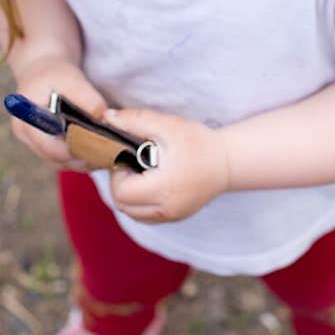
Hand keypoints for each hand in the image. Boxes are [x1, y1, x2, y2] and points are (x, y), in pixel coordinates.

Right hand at [11, 56, 107, 169]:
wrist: (43, 70)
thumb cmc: (55, 73)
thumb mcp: (72, 80)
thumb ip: (88, 100)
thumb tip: (104, 121)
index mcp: (27, 121)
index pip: (52, 149)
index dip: (78, 151)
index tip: (104, 147)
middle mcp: (27, 137)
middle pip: (58, 159)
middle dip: (85, 157)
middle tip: (112, 153)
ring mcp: (35, 143)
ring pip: (63, 162)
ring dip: (86, 159)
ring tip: (110, 152)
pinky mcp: (46, 145)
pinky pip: (65, 158)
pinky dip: (82, 155)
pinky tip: (101, 149)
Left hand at [104, 107, 230, 222]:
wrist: (229, 162)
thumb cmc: (199, 142)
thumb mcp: (168, 126)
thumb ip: (135, 121)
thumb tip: (106, 118)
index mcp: (164, 189)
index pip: (121, 192)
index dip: (118, 173)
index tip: (128, 157)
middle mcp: (166, 209)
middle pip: (123, 206)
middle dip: (120, 184)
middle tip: (133, 163)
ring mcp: (171, 216)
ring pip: (132, 214)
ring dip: (128, 195)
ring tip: (142, 173)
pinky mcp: (174, 217)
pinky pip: (145, 216)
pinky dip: (140, 202)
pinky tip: (150, 183)